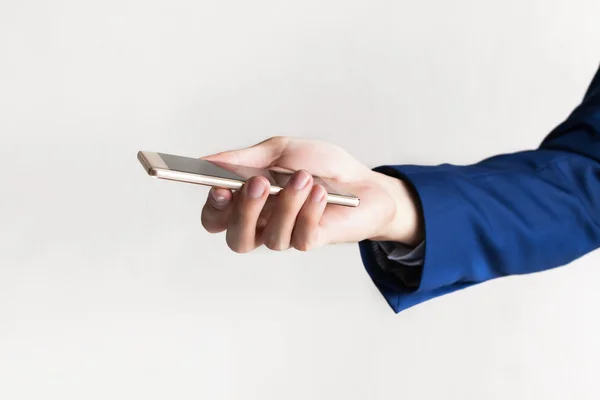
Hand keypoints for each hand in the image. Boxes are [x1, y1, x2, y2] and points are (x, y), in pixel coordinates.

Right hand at [200, 137, 422, 252]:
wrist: (365, 181)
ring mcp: (287, 235)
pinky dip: (310, 212)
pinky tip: (320, 193)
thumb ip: (247, 158)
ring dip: (286, 204)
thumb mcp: (282, 149)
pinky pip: (301, 237)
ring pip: (272, 238)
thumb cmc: (322, 166)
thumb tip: (209, 158)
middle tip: (258, 183)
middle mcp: (264, 224)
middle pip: (237, 239)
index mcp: (248, 201)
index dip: (213, 208)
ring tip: (303, 178)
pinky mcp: (312, 241)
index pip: (216, 217)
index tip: (220, 188)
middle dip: (245, 212)